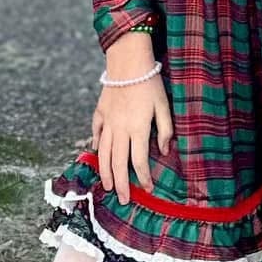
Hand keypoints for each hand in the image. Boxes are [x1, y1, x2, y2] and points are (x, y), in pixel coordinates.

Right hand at [89, 71, 173, 205]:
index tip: (148, 188)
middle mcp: (119, 129)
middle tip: (122, 199)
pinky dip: (97, 145)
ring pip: (104, 153)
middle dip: (120, 184)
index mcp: (137, 129)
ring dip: (105, 171)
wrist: (128, 61)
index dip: (143, 178)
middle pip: (118, 163)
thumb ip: (164, 130)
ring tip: (106, 186)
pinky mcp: (100, 112)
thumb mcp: (163, 106)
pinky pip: (96, 133)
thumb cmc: (149, 83)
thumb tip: (165, 150)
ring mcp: (107, 121)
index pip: (138, 162)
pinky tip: (98, 153)